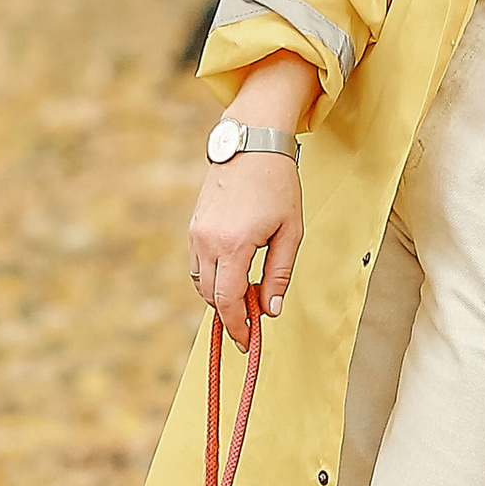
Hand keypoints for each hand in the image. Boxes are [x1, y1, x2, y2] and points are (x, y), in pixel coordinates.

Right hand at [188, 154, 300, 348]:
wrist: (251, 142)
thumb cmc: (277, 184)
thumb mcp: (290, 231)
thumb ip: (280, 274)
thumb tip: (269, 310)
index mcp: (234, 245)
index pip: (228, 301)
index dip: (237, 327)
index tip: (248, 343)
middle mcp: (208, 241)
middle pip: (211, 296)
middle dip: (230, 315)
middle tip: (252, 323)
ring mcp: (197, 233)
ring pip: (201, 282)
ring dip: (220, 296)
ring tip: (247, 296)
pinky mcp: (194, 225)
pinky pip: (198, 264)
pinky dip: (213, 277)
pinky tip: (235, 274)